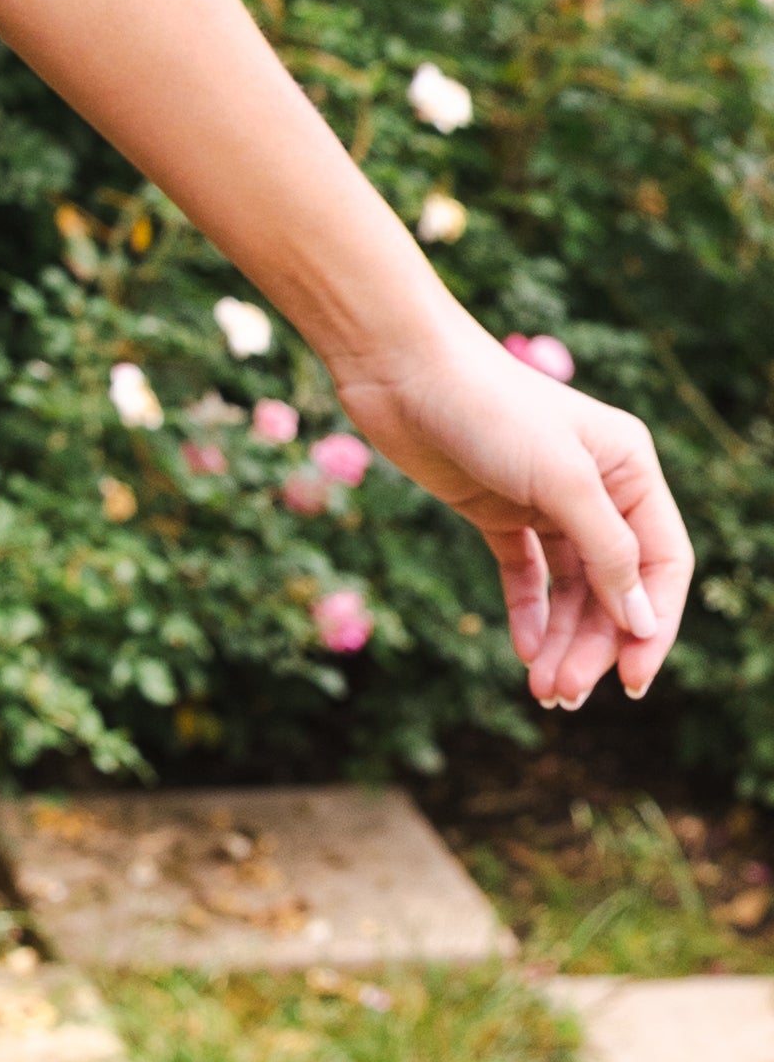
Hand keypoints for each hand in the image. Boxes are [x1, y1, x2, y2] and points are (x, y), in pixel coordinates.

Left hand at [332, 316, 691, 711]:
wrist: (399, 367)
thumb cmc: (487, 406)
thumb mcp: (560, 478)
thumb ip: (606, 550)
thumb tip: (640, 621)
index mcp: (630, 470)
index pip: (661, 564)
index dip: (652, 626)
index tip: (632, 681)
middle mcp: (595, 488)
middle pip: (612, 587)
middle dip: (593, 644)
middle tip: (564, 694)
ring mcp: (544, 501)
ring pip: (570, 589)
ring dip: (560, 640)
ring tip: (543, 689)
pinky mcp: (497, 511)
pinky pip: (526, 576)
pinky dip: (528, 614)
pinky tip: (522, 651)